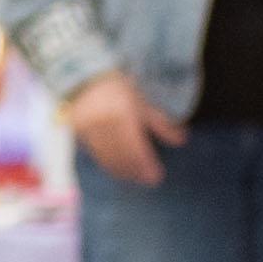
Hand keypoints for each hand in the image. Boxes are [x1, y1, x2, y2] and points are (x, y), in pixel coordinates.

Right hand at [63, 69, 184, 188]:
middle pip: (121, 155)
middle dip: (135, 171)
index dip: (146, 164)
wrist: (86, 80)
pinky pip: (95, 154)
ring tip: (134, 179)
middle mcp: (104, 125)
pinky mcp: (79, 134)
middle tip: (147, 181)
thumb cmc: (119, 90)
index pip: (135, 147)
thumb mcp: (142, 104)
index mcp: (122, 115)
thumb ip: (161, 124)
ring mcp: (89, 130)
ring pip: (107, 158)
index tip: (156, 177)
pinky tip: (117, 170)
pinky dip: (108, 165)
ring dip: (122, 171)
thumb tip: (183, 141)